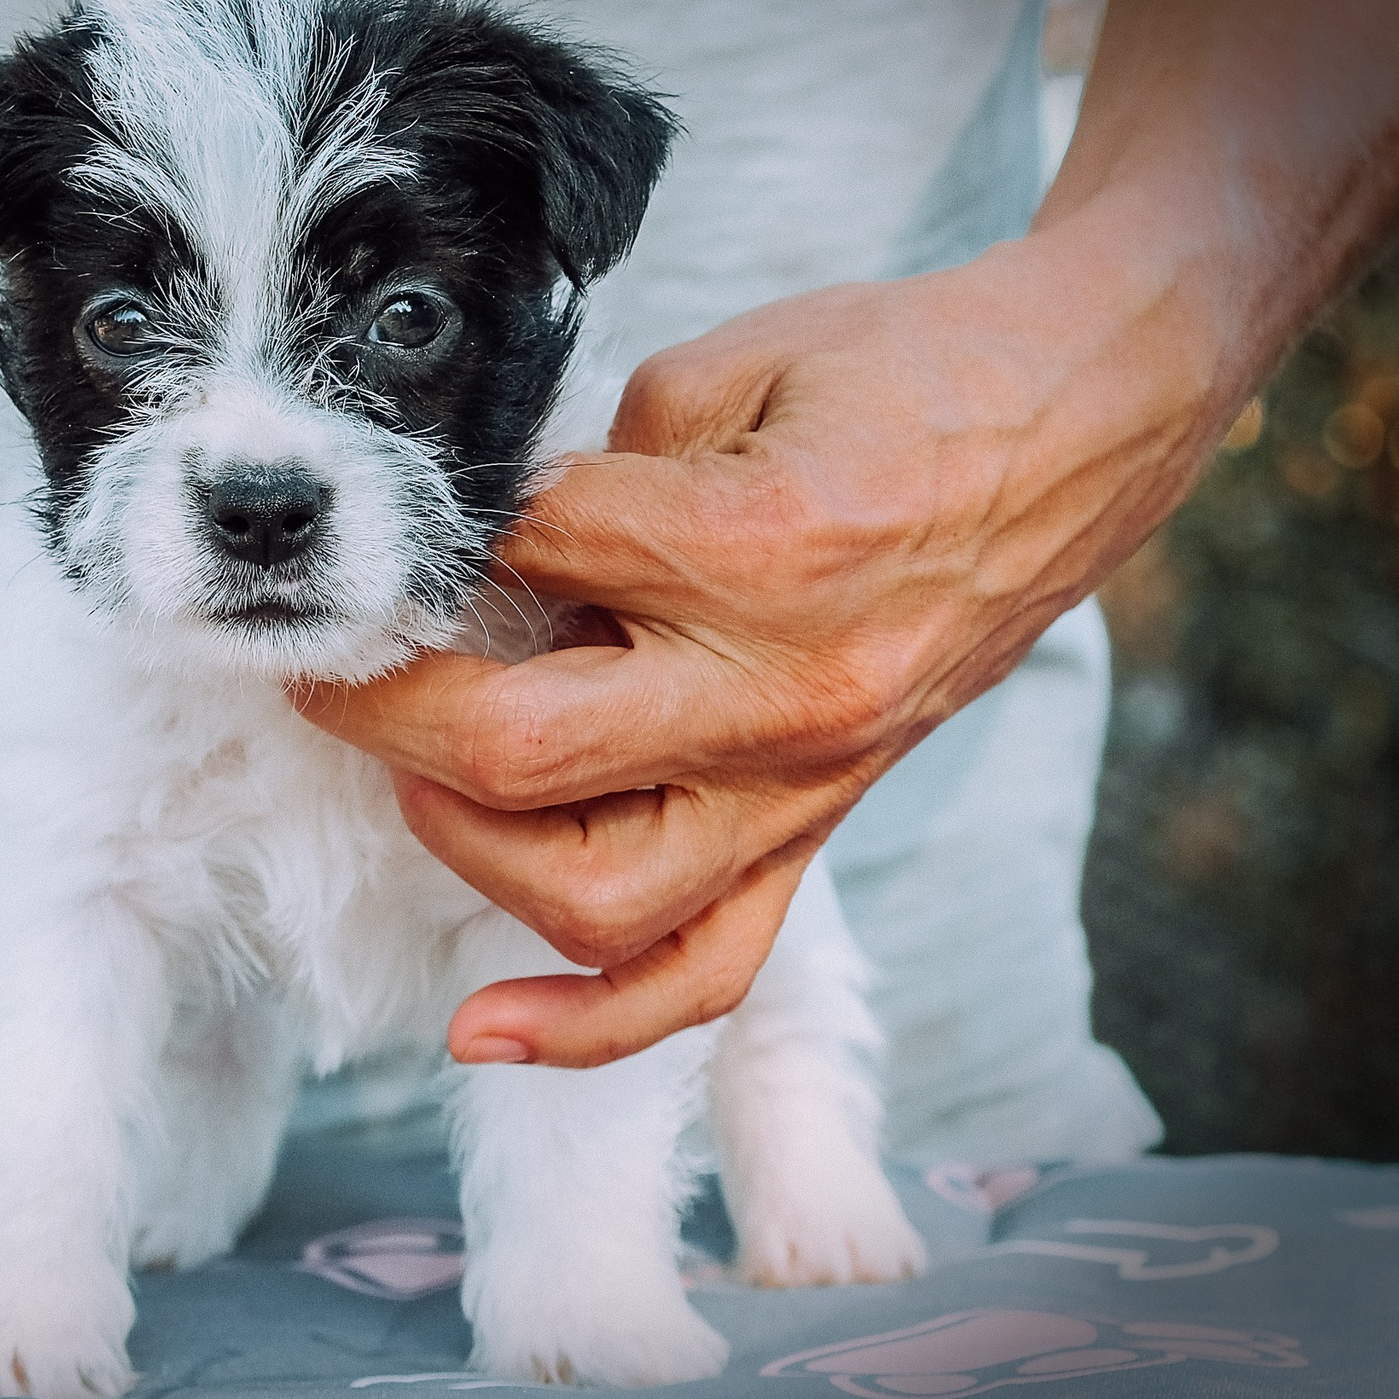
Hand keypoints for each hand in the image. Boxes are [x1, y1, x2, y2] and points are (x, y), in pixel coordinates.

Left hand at [298, 230, 1233, 1065]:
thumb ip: (592, 465)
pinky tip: (480, 1029)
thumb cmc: (902, 378)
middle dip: (383, 707)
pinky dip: (586, 1026)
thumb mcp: (730, 368)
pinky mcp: (816, 833)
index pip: (523, 564)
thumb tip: (472, 546)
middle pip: (518, 751)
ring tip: (413, 768)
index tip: (390, 533)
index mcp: (759, 548)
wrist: (1071, 434)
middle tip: (327, 659)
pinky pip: (702, 976)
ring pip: (591, 893)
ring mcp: (803, 785)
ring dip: (461, 840)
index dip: (431, 542)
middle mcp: (780, 694)